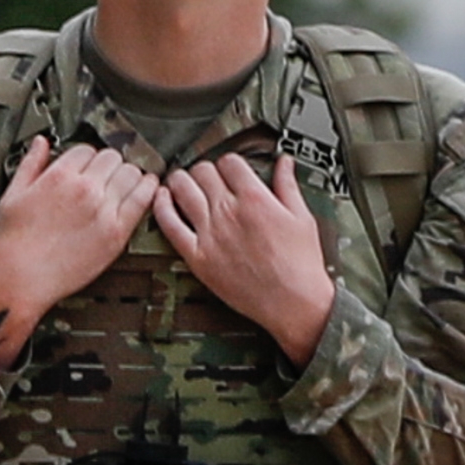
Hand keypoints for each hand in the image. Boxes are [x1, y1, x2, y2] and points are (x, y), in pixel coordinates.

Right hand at [0, 138, 154, 356]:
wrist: (21, 279)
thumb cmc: (14, 242)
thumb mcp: (13, 194)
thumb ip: (31, 164)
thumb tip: (41, 143)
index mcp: (59, 176)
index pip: (87, 149)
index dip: (87, 157)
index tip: (88, 166)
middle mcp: (84, 190)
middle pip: (112, 158)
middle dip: (109, 164)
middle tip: (107, 174)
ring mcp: (103, 211)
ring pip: (131, 174)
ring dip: (129, 174)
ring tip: (127, 181)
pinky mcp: (116, 233)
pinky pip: (142, 200)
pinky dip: (148, 190)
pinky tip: (148, 188)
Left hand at [158, 154, 346, 361]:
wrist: (292, 301)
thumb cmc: (300, 264)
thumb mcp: (302, 218)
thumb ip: (288, 186)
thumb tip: (284, 163)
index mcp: (256, 199)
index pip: (230, 162)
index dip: (229, 162)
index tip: (230, 170)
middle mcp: (229, 212)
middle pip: (203, 171)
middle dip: (205, 170)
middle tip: (206, 177)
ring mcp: (210, 234)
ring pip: (183, 190)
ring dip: (180, 180)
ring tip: (181, 182)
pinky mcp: (198, 257)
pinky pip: (170, 224)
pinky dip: (162, 207)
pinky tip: (162, 199)